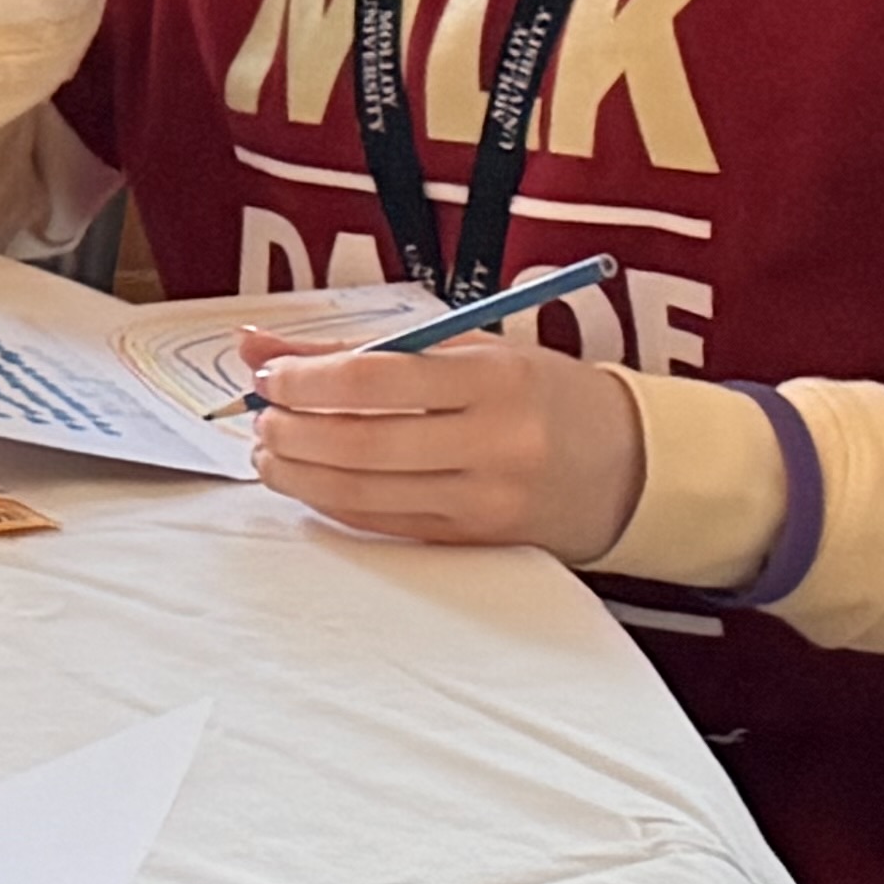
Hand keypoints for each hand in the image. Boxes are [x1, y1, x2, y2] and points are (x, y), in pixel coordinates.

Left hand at [241, 326, 650, 560]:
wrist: (629, 462)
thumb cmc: (536, 392)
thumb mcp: (465, 349)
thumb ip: (359, 348)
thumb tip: (255, 342)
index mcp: (494, 378)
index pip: (374, 379)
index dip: (304, 380)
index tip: (269, 374)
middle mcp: (494, 442)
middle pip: (361, 444)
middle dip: (291, 432)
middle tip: (260, 417)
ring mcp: (486, 499)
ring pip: (364, 493)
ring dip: (298, 474)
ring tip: (270, 451)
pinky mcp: (476, 541)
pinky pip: (383, 524)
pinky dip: (332, 502)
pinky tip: (310, 481)